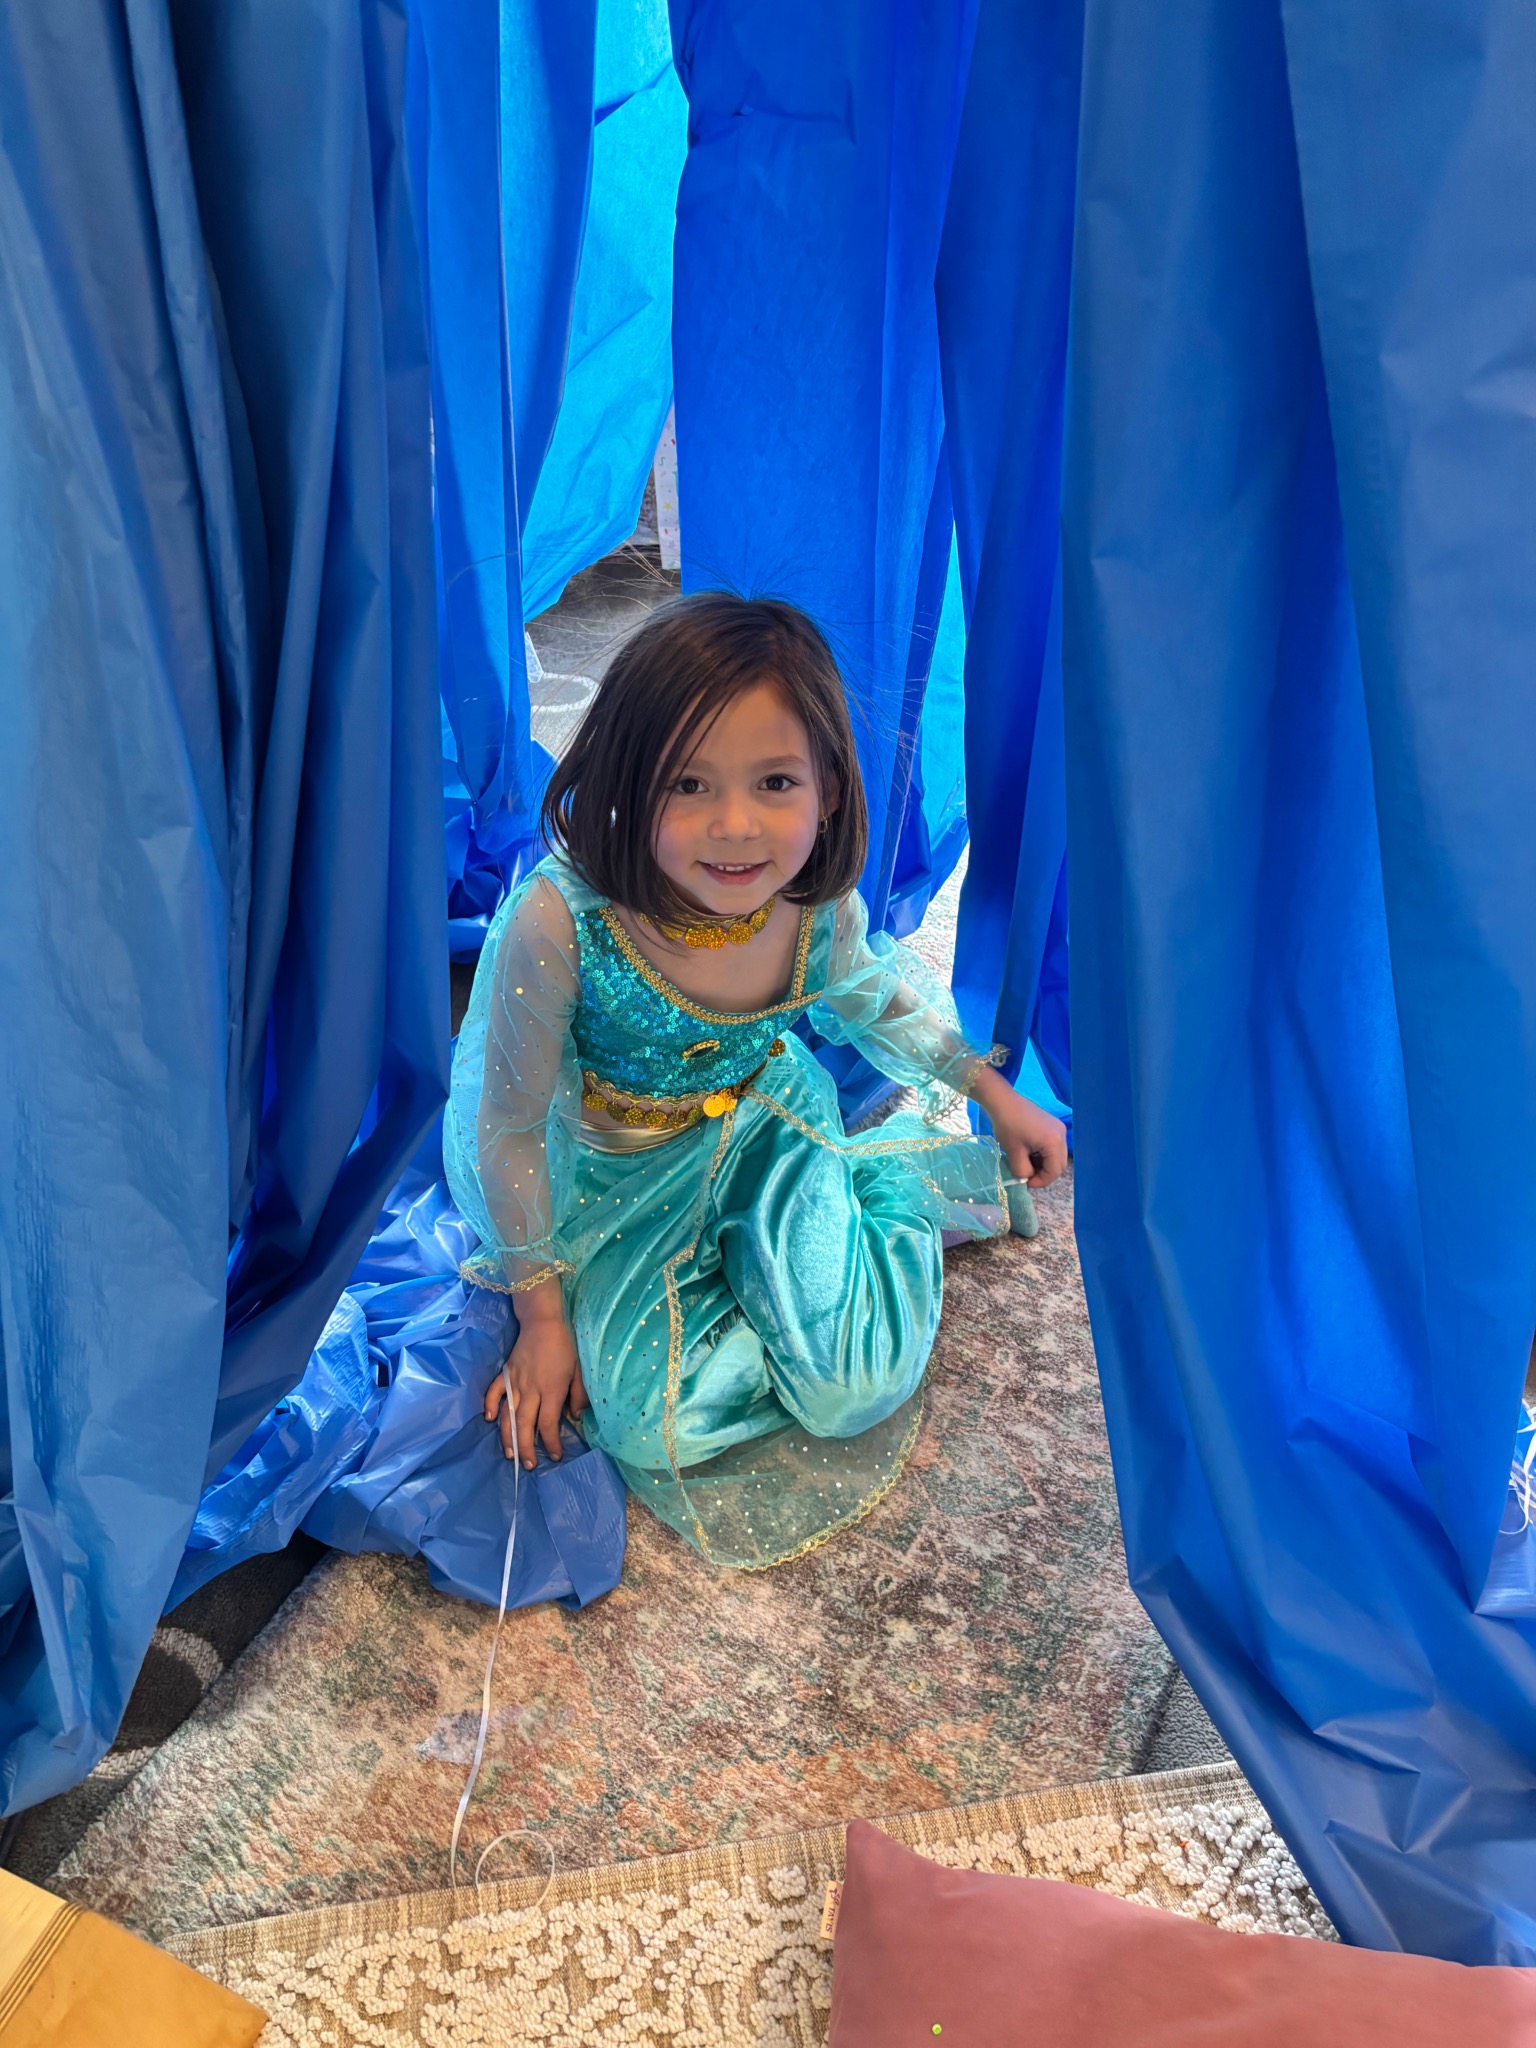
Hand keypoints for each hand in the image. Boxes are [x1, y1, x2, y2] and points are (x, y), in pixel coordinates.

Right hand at [483, 1282, 586, 1468]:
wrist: (543, 1322)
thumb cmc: (564, 1347)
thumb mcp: (579, 1371)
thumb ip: (578, 1395)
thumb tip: (576, 1417)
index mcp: (552, 1390)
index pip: (549, 1424)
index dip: (552, 1443)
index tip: (556, 1456)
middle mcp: (532, 1390)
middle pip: (526, 1426)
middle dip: (526, 1448)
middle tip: (528, 1466)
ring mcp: (516, 1383)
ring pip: (508, 1415)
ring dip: (507, 1436)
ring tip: (509, 1454)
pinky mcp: (505, 1374)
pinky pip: (493, 1392)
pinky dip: (489, 1406)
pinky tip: (488, 1420)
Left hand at [969, 1066, 1068, 1189]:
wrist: (1003, 1101)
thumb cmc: (1008, 1126)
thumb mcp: (1014, 1154)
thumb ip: (1023, 1172)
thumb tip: (1027, 1179)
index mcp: (1054, 1142)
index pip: (1054, 1171)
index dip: (1041, 1181)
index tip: (1026, 1183)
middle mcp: (1062, 1135)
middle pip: (1059, 1164)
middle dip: (1044, 1173)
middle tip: (1027, 1176)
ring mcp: (1059, 1129)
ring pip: (1056, 1156)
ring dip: (1043, 1164)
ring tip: (1026, 1163)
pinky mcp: (1053, 1125)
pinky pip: (1053, 1146)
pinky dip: (1043, 1154)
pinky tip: (1029, 1153)